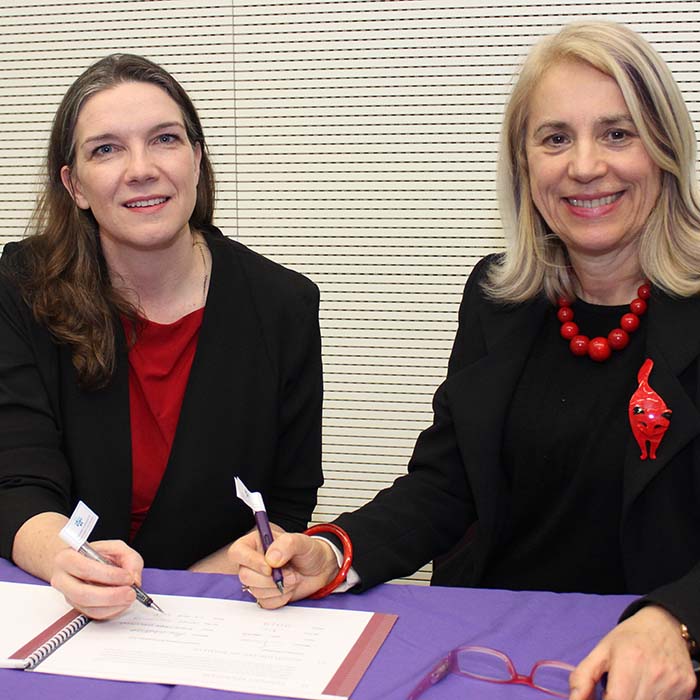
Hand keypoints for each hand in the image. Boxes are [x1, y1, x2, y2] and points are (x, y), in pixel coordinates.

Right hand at [50, 540, 143, 619]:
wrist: (79, 562)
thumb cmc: (96, 554)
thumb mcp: (115, 547)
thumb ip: (129, 559)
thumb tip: (134, 579)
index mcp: (67, 559)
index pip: (85, 569)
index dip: (109, 575)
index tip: (127, 576)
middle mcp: (63, 580)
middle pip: (83, 594)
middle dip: (111, 596)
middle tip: (130, 592)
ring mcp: (69, 596)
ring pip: (89, 609)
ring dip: (113, 606)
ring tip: (129, 597)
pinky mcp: (77, 607)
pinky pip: (94, 615)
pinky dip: (111, 611)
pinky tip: (122, 603)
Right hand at [229, 525, 339, 608]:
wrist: (320, 569)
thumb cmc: (308, 551)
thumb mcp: (301, 541)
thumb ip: (286, 544)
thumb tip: (271, 559)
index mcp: (257, 543)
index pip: (238, 552)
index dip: (250, 561)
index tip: (269, 567)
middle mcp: (254, 562)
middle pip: (245, 576)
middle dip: (270, 579)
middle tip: (289, 573)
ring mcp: (258, 580)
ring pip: (255, 591)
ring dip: (279, 587)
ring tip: (292, 578)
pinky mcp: (265, 595)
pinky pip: (265, 603)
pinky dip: (281, 598)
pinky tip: (289, 588)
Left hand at [570, 605, 695, 699]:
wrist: (665, 626)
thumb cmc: (629, 638)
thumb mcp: (601, 650)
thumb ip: (583, 676)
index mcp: (629, 663)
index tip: (604, 696)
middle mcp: (654, 675)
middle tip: (616, 690)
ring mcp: (673, 685)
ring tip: (632, 687)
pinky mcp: (686, 691)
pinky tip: (649, 688)